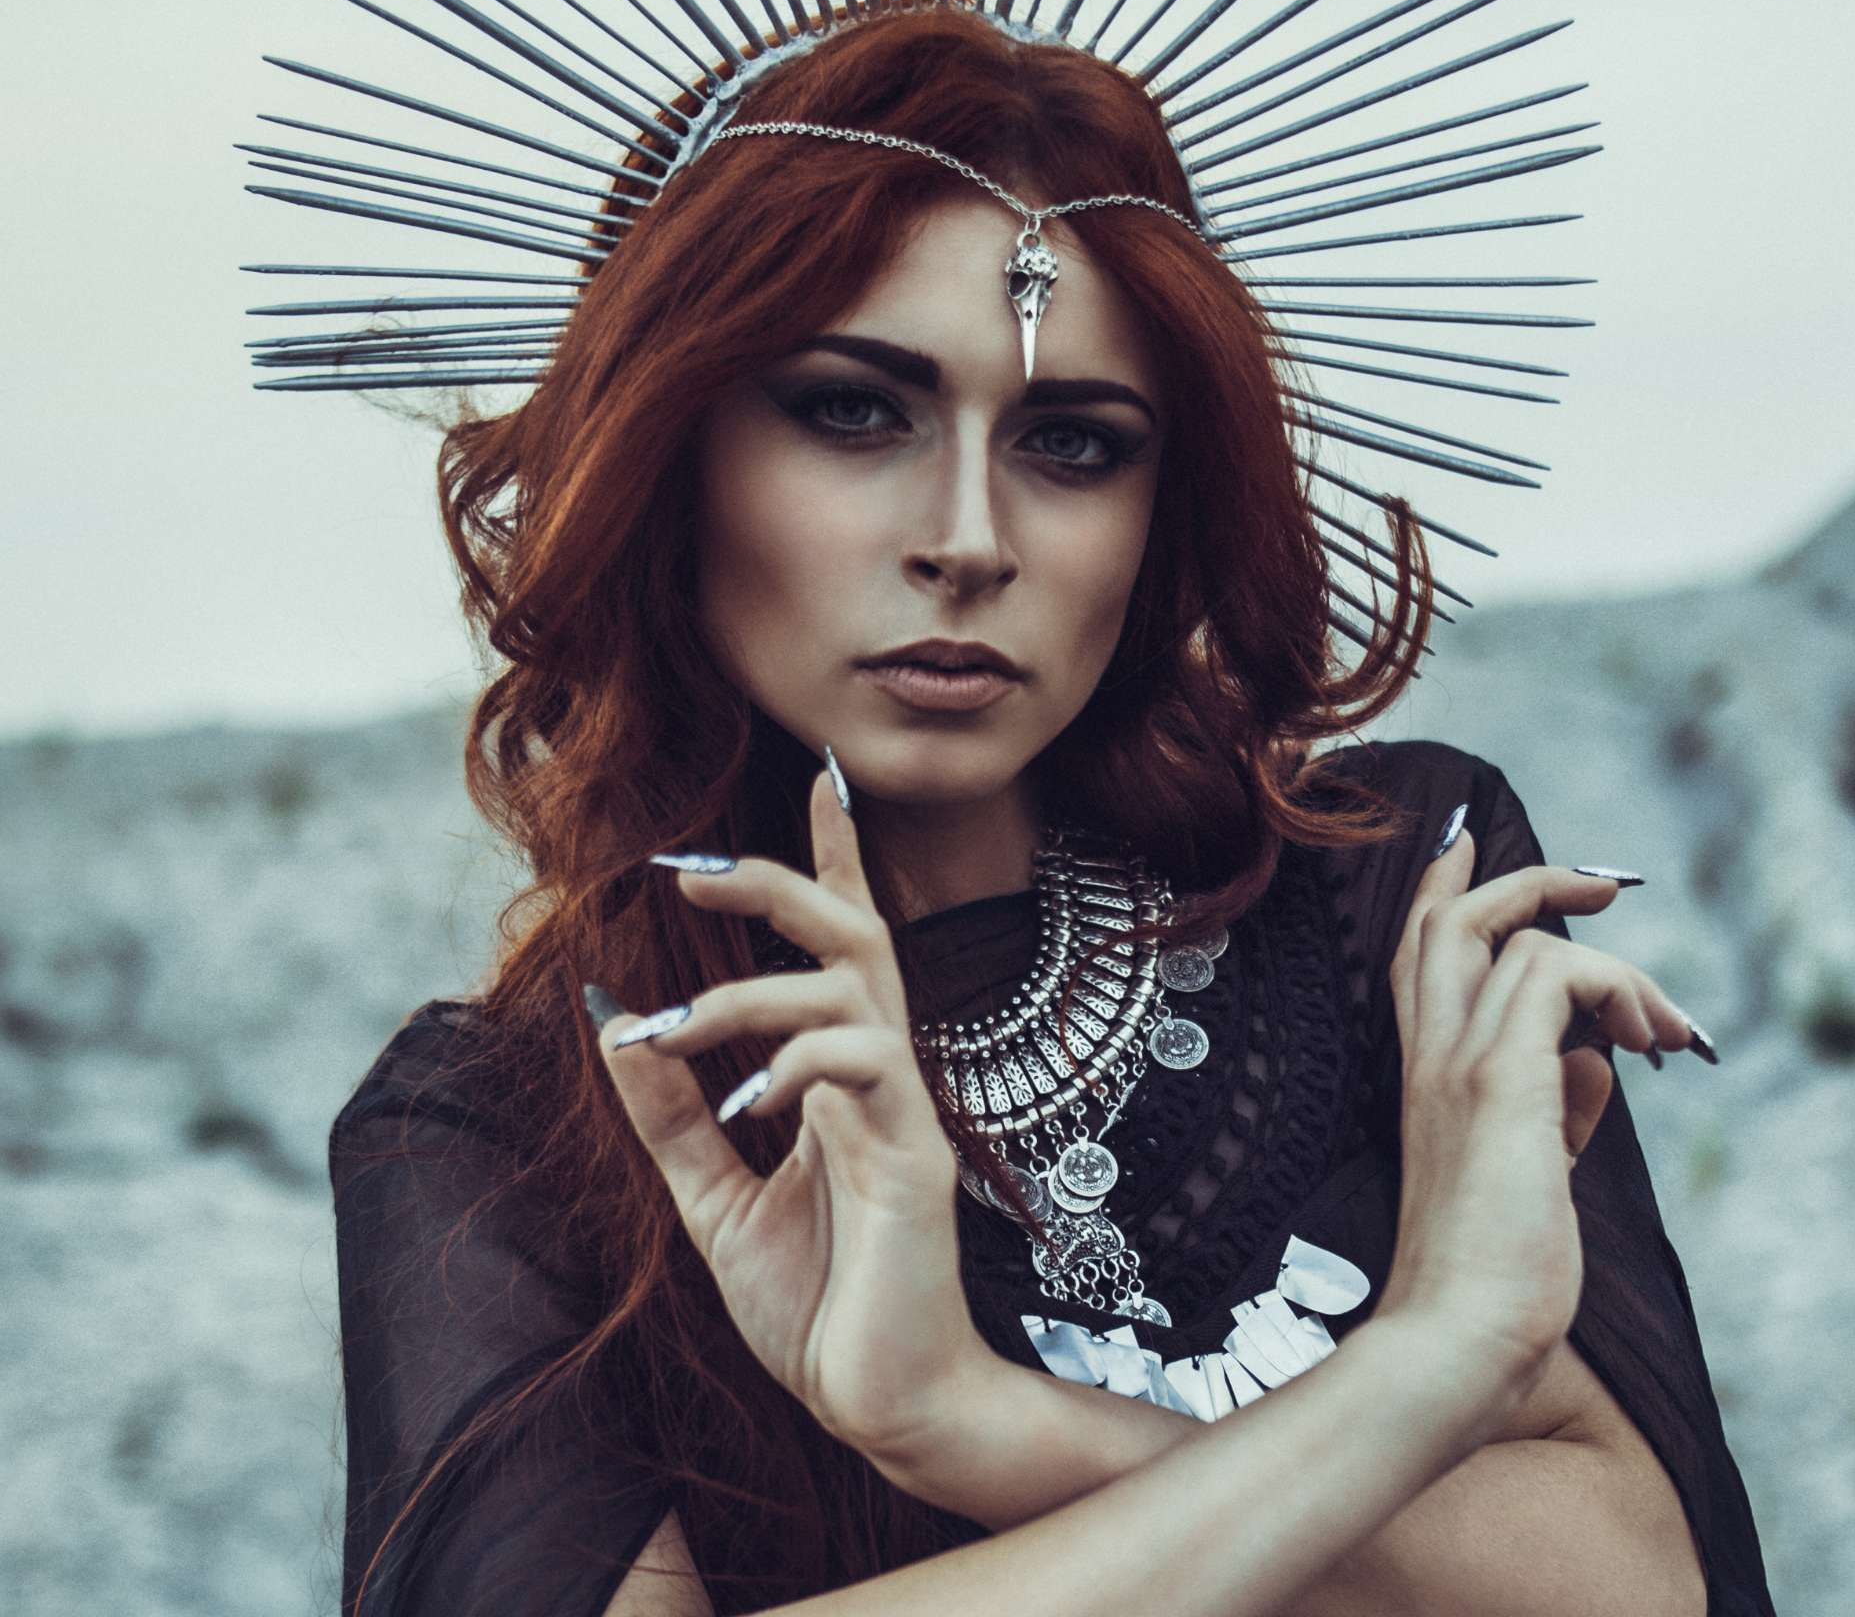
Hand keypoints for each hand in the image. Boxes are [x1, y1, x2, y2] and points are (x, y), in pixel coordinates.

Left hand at [588, 768, 991, 1463]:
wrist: (882, 1403)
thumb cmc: (815, 1305)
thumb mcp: (715, 1200)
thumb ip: (671, 1115)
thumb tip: (610, 1018)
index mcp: (841, 1078)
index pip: (841, 946)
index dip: (831, 859)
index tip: (819, 780)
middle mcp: (881, 1075)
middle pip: (855, 934)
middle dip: (780, 881)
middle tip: (688, 866)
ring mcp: (904, 1111)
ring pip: (852, 988)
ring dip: (750, 989)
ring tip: (670, 1025)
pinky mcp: (915, 1159)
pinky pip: (864, 1069)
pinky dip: (796, 1064)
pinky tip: (746, 1100)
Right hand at [1372, 831, 1697, 1409]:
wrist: (1459, 1332)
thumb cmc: (1494, 1271)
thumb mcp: (1532, 1171)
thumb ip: (1555, 1108)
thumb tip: (1596, 1065)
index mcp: (1429, 1073)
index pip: (1419, 953)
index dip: (1443, 889)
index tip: (1462, 843)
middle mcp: (1431, 1053)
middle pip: (1451, 919)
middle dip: (1525, 878)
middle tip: (1600, 880)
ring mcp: (1458, 1060)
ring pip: (1510, 932)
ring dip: (1608, 960)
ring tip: (1663, 1025)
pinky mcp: (1502, 1077)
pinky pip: (1557, 973)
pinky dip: (1614, 988)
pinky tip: (1648, 1043)